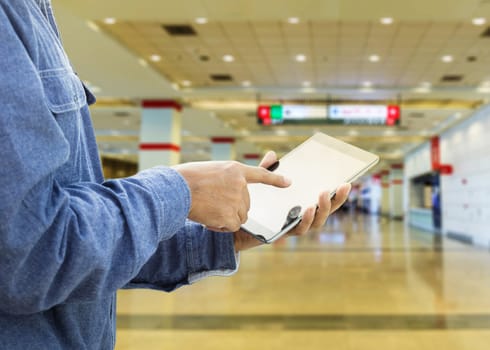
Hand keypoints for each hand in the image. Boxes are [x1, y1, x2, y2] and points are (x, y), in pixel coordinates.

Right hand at [173, 160, 290, 231]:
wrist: (177, 190)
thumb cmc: (187, 180)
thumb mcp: (211, 170)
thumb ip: (227, 177)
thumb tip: (239, 186)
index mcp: (235, 169)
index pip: (260, 174)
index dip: (275, 179)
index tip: (288, 182)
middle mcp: (240, 184)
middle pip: (246, 204)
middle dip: (231, 207)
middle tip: (212, 202)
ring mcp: (237, 199)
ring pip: (240, 216)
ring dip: (226, 217)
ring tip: (208, 208)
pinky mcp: (232, 215)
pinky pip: (232, 226)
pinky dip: (220, 226)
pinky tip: (207, 218)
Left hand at [233, 151, 350, 251]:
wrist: (235, 229)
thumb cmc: (253, 208)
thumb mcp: (260, 186)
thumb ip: (266, 172)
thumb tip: (272, 154)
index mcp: (300, 206)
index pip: (323, 201)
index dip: (337, 194)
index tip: (347, 182)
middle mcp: (301, 218)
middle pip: (325, 211)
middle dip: (336, 200)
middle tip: (342, 186)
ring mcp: (293, 227)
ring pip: (316, 222)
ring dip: (322, 209)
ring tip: (323, 195)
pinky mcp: (284, 234)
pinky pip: (298, 229)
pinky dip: (305, 219)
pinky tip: (306, 208)